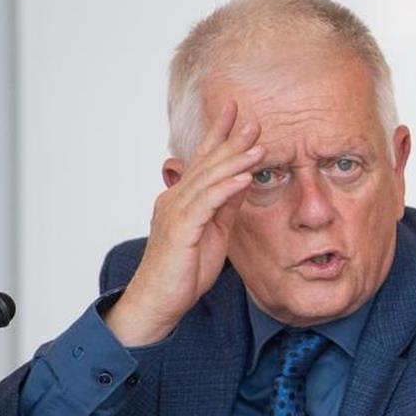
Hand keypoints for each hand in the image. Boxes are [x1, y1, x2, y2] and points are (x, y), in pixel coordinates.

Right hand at [104, 99, 264, 345]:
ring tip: (257, 145)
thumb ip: (226, 206)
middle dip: (231, 140)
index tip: (235, 112)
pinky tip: (244, 178)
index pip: (204, 161)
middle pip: (206, 163)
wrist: (158, 302)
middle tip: (253, 121)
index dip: (219, 135)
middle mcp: (176, 199)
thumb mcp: (215, 234)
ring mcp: (176, 213)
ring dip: (234, 160)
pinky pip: (205, 203)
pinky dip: (225, 188)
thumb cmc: (183, 272)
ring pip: (207, 179)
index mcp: (184, 199)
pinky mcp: (180, 230)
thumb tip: (244, 181)